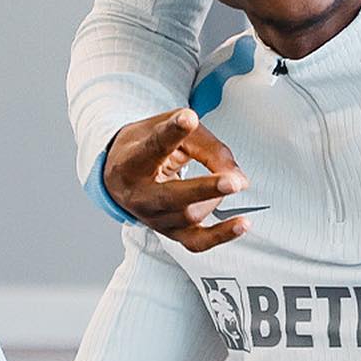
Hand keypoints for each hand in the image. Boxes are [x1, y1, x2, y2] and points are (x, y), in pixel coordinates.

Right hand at [103, 107, 250, 252]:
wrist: (119, 177)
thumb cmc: (144, 147)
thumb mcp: (167, 129)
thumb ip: (204, 144)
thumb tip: (238, 177)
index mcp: (131, 162)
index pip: (152, 147)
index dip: (172, 132)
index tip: (188, 119)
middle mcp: (138, 195)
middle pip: (172, 196)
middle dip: (205, 189)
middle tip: (232, 182)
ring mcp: (153, 218)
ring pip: (191, 214)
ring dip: (216, 197)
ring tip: (227, 181)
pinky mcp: (169, 233)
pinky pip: (197, 242)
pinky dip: (221, 235)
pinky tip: (242, 224)